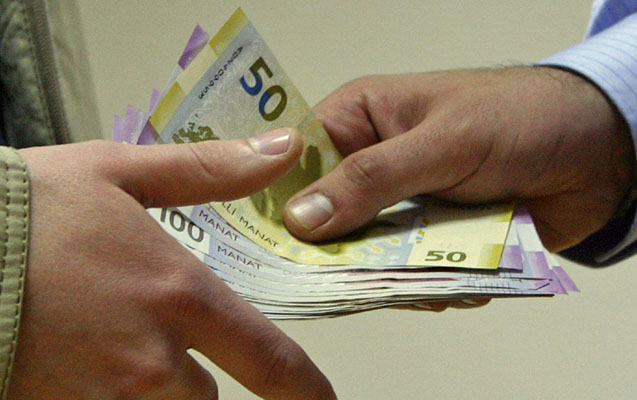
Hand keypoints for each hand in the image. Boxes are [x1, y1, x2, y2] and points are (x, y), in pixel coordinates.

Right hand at [8, 129, 335, 398]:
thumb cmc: (27, 208)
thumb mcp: (121, 173)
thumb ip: (212, 171)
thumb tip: (284, 150)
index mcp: (178, 298)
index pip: (270, 362)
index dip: (305, 389)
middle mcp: (148, 362)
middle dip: (195, 382)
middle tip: (161, 345)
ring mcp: (100, 399)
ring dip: (150, 392)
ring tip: (112, 346)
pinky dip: (103, 394)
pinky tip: (79, 358)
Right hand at [283, 67, 634, 252]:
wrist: (597, 150)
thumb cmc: (519, 118)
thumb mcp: (443, 141)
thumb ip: (373, 179)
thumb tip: (301, 219)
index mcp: (360, 120)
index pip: (296, 162)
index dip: (280, 201)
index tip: (274, 245)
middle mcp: (370, 165)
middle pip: (327, 218)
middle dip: (341, 250)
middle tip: (353, 275)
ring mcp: (400, 206)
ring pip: (366, 254)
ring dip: (392, 274)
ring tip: (428, 275)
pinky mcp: (429, 238)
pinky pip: (406, 273)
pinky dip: (426, 284)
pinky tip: (456, 281)